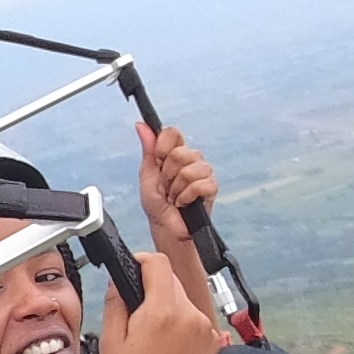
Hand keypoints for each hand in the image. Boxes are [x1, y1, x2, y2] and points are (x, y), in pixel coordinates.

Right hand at [99, 248, 220, 353]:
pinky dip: (179, 325)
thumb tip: (118, 283)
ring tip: (150, 339)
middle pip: (171, 280)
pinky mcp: (212, 342)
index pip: (158, 263)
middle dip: (151, 289)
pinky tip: (165, 349)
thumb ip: (115, 304)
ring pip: (182, 300)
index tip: (132, 269)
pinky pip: (193, 320)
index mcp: (162, 312)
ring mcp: (205, 329)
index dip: (141, 261)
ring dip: (166, 308)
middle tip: (134, 315)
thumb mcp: (111, 344)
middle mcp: (190, 316)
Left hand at [133, 121, 219, 247]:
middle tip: (166, 187)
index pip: (173, 133)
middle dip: (167, 175)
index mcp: (174, 152)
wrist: (166, 227)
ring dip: (176, 189)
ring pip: (189, 171)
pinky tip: (184, 203)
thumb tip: (141, 126)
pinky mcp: (212, 187)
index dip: (163, 146)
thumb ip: (148, 149)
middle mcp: (192, 159)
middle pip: (180, 153)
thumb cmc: (157, 203)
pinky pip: (199, 185)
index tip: (158, 160)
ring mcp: (203, 172)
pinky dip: (186, 197)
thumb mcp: (147, 175)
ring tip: (175, 196)